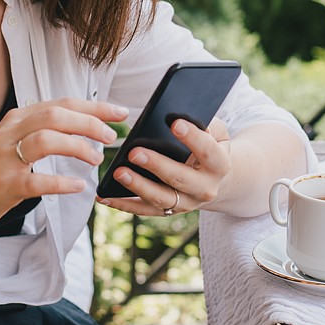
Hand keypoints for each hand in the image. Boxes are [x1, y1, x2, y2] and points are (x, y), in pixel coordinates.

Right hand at [0, 98, 126, 241]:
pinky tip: (78, 186)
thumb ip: (39, 132)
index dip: (94, 106)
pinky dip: (61, 182)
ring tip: (96, 159)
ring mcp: (4, 159)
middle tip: (111, 137)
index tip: (121, 112)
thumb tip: (80, 127)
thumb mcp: (10, 144)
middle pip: (56, 115)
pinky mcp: (2, 185)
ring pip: (46, 139)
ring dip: (77, 146)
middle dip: (90, 122)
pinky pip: (36, 181)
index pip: (61, 103)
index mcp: (16, 120)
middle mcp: (9, 132)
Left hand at [98, 117, 232, 216]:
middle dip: (156, 165)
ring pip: (161, 198)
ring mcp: (187, 203)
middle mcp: (206, 188)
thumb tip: (175, 114)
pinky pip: (144, 210)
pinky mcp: (169, 211)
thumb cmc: (210, 145)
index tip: (174, 123)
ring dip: (137, 186)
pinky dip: (124, 204)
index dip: (192, 137)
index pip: (207, 150)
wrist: (216, 178)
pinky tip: (105, 195)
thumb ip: (203, 122)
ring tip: (118, 172)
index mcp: (219, 164)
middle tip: (134, 152)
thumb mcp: (215, 131)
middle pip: (179, 178)